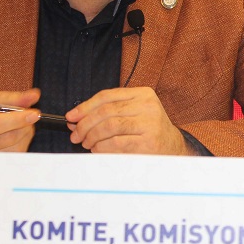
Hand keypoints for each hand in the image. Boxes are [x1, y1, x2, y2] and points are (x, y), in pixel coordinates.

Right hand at [0, 89, 41, 151]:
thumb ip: (11, 98)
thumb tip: (34, 96)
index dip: (16, 120)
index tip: (34, 114)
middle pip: (9, 137)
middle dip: (24, 124)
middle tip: (24, 114)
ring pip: (15, 148)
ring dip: (24, 134)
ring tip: (14, 124)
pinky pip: (15, 156)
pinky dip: (20, 143)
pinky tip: (11, 136)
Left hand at [66, 87, 189, 154]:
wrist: (173, 147)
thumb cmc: (148, 129)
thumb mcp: (133, 113)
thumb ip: (108, 112)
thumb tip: (75, 118)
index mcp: (143, 94)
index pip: (107, 96)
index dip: (85, 106)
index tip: (71, 116)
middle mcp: (148, 106)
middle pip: (106, 111)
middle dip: (85, 124)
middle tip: (75, 134)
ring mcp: (149, 124)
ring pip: (109, 127)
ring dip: (92, 136)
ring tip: (86, 143)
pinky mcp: (148, 143)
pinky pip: (116, 144)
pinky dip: (101, 147)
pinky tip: (98, 149)